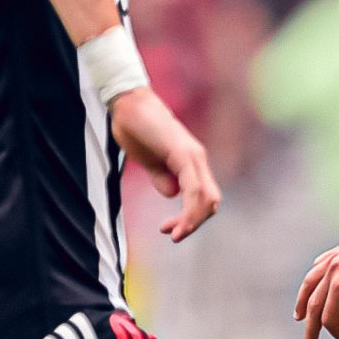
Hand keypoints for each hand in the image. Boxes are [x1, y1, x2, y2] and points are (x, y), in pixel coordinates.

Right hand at [110, 87, 220, 242]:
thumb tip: (171, 194)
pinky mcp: (183, 153)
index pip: (204, 197)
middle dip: (195, 223)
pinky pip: (194, 186)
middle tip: (173, 235)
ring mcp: (192, 155)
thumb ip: (162, 177)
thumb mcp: (149, 162)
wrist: (127, 103)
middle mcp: (197, 159)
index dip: (192, 218)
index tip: (170, 230)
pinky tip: (177, 222)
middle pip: (210, 200)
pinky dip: (189, 209)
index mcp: (191, 162)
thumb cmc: (135, 129)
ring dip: (192, 221)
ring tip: (174, 234)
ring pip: (206, 197)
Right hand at [294, 245, 338, 338]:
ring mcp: (335, 258)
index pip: (329, 319)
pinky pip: (320, 266)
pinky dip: (314, 279)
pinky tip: (312, 290)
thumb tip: (337, 319)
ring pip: (310, 282)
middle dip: (311, 327)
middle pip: (315, 304)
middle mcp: (333, 270)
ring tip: (299, 316)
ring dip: (303, 301)